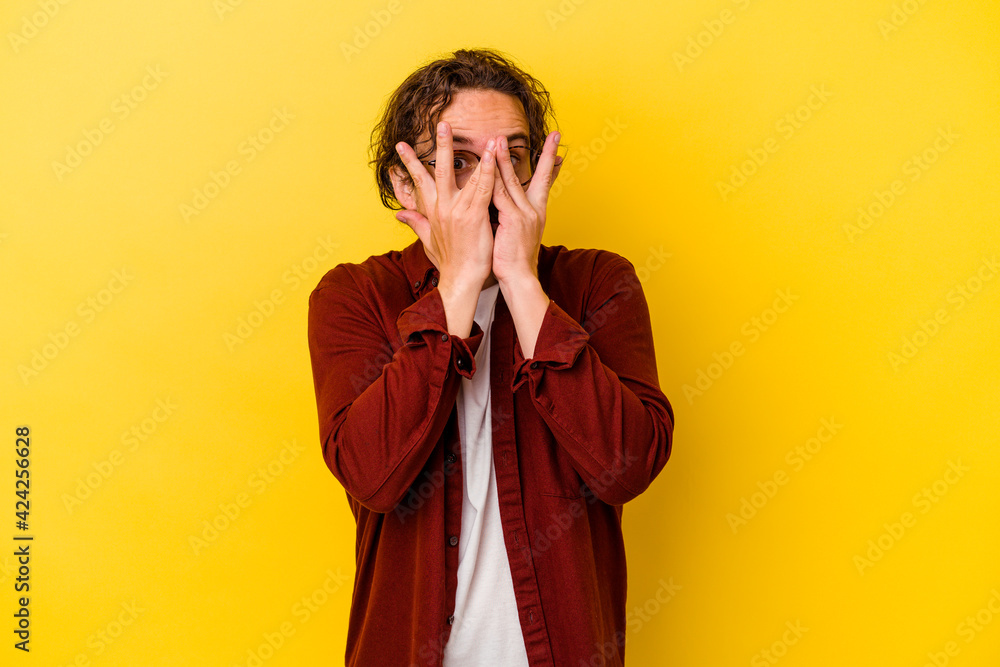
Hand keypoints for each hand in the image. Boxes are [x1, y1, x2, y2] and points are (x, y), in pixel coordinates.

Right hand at [393, 121, 496, 292]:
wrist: (461, 279)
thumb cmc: (448, 261)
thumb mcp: (427, 240)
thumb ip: (416, 223)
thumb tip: (400, 214)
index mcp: (432, 211)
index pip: (419, 181)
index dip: (410, 163)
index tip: (401, 145)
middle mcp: (442, 208)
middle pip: (438, 171)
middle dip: (440, 146)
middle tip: (442, 124)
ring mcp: (457, 210)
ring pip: (463, 175)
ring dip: (472, 153)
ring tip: (481, 136)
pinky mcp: (473, 216)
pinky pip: (482, 188)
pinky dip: (487, 171)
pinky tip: (492, 156)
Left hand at [490, 131, 562, 284]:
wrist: (518, 278)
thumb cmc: (514, 258)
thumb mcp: (516, 232)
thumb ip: (511, 214)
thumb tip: (504, 202)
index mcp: (537, 213)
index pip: (546, 183)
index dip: (552, 166)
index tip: (560, 150)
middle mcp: (534, 211)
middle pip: (540, 177)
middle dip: (547, 155)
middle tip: (555, 136)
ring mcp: (525, 215)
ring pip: (513, 181)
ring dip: (505, 159)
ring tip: (500, 140)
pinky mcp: (513, 221)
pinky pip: (500, 196)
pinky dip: (493, 180)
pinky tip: (486, 167)